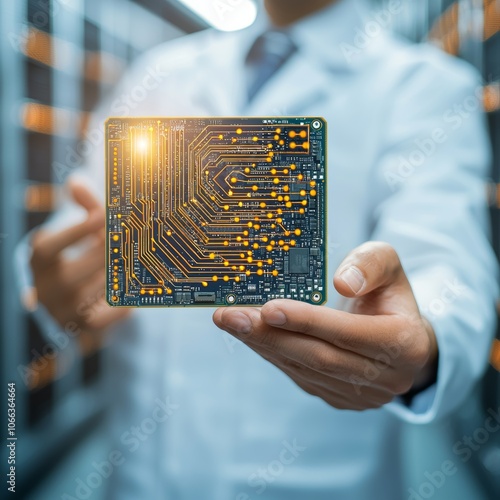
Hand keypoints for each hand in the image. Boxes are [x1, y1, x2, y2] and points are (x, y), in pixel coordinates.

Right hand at [30, 178, 129, 333]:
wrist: (69, 304)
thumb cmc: (77, 258)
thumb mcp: (78, 234)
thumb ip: (84, 208)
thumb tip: (76, 180)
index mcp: (39, 259)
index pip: (52, 245)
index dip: (77, 230)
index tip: (103, 215)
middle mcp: (47, 286)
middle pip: (83, 266)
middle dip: (111, 250)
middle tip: (138, 235)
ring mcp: (65, 309)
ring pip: (102, 287)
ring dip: (125, 272)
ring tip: (147, 257)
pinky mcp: (86, 326)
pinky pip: (113, 311)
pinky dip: (128, 297)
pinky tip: (141, 286)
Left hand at [213, 242, 437, 410]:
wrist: (400, 336)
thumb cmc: (390, 295)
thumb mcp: (389, 265)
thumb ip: (371, 264)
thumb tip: (342, 283)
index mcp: (405, 344)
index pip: (349, 333)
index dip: (308, 321)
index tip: (268, 308)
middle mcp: (385, 378)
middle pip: (320, 358)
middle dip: (271, 336)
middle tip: (231, 316)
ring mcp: (360, 395)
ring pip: (304, 369)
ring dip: (263, 345)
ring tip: (232, 322)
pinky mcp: (339, 397)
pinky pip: (299, 375)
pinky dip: (272, 353)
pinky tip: (250, 335)